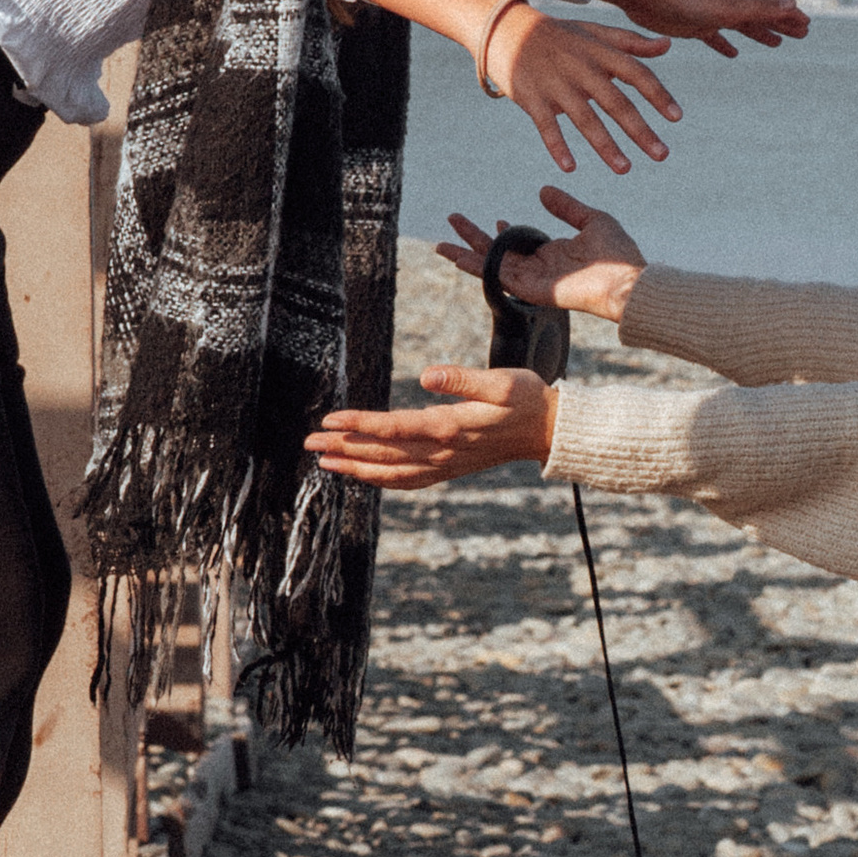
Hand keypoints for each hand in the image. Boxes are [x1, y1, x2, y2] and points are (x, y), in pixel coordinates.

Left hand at [307, 364, 555, 490]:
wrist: (548, 431)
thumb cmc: (526, 399)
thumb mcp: (501, 381)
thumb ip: (463, 379)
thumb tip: (427, 375)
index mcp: (451, 428)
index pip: (394, 428)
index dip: (360, 424)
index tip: (331, 419)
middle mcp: (443, 452)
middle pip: (384, 453)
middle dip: (345, 447)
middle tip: (309, 442)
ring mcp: (445, 465)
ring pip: (392, 472)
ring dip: (355, 467)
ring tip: (324, 460)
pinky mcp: (448, 469)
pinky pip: (407, 480)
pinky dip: (380, 480)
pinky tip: (361, 474)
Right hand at [433, 187, 644, 322]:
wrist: (627, 281)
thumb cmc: (618, 255)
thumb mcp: (592, 219)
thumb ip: (567, 207)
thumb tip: (543, 190)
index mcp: (554, 253)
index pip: (521, 242)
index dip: (506, 231)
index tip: (497, 218)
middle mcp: (539, 267)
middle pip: (498, 252)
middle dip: (474, 238)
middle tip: (453, 221)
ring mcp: (533, 280)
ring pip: (491, 265)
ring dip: (466, 254)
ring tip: (442, 244)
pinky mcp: (530, 289)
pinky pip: (498, 277)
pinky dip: (477, 268)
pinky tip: (460, 258)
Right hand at [491, 4, 683, 175]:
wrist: (507, 30)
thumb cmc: (559, 35)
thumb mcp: (594, 33)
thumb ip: (631, 42)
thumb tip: (668, 46)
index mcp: (600, 53)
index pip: (636, 73)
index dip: (657, 94)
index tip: (677, 117)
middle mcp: (581, 68)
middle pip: (616, 102)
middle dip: (640, 130)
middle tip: (662, 155)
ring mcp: (556, 84)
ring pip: (585, 119)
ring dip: (606, 146)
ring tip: (625, 169)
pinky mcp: (532, 98)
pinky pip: (546, 126)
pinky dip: (557, 146)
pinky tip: (570, 168)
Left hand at [597, 0, 810, 55]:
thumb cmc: (686, 1)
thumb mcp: (729, 8)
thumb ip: (761, 7)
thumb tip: (794, 4)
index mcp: (740, 1)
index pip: (773, 6)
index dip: (791, 16)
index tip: (808, 25)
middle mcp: (729, 6)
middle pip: (762, 16)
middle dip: (782, 24)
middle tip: (802, 34)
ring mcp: (711, 16)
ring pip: (742, 26)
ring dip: (760, 34)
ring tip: (776, 44)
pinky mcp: (692, 26)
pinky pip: (715, 37)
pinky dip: (726, 45)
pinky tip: (732, 55)